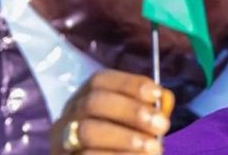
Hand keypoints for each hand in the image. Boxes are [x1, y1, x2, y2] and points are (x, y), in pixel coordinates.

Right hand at [50, 69, 174, 153]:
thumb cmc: (122, 144)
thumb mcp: (136, 124)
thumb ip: (150, 110)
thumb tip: (165, 99)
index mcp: (85, 97)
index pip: (100, 80)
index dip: (130, 84)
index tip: (157, 94)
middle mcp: (69, 115)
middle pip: (94, 102)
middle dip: (131, 111)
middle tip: (162, 124)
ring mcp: (62, 141)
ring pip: (88, 131)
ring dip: (126, 138)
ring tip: (155, 148)